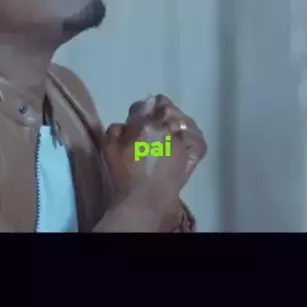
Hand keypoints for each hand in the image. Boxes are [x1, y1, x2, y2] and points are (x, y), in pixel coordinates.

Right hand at [103, 94, 206, 211]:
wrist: (144, 201)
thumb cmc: (123, 176)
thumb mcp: (110, 148)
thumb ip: (117, 129)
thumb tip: (128, 120)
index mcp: (143, 125)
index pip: (144, 105)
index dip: (141, 108)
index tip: (140, 113)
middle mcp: (165, 129)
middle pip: (165, 108)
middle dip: (159, 109)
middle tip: (154, 119)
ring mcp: (181, 141)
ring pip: (182, 120)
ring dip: (176, 120)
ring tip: (170, 127)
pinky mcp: (191, 155)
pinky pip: (197, 139)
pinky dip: (192, 136)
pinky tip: (185, 137)